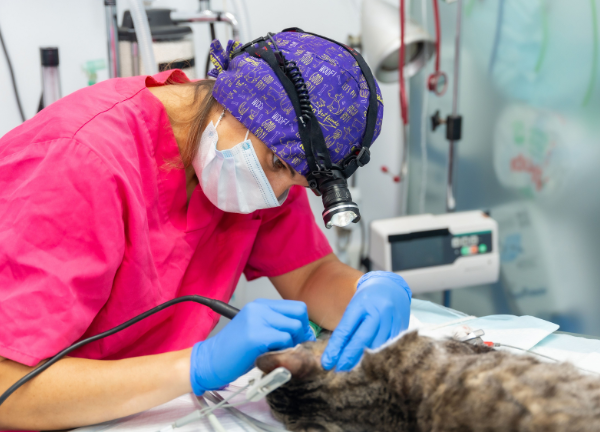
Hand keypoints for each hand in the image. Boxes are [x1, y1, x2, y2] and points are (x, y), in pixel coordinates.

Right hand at [190, 299, 314, 394]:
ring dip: (292, 343)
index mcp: (260, 304)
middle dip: (301, 333)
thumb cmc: (235, 351)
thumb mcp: (257, 330)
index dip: (303, 324)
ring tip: (278, 352)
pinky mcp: (255, 335)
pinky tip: (271, 355)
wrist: (210, 361)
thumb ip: (277, 326)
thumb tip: (306, 332)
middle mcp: (259, 307)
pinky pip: (284, 340)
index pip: (296, 307)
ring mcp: (257, 319)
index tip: (300, 338)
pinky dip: (283, 350)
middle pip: (299, 315)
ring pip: (294, 327)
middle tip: (292, 347)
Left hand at [321, 271, 410, 371]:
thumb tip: (335, 353)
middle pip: (362, 340)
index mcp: (361, 304)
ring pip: (377, 347)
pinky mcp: (403, 329)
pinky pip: (389, 348)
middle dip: (349, 358)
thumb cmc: (367, 299)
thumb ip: (346, 328)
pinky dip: (379, 357)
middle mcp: (378, 312)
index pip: (346, 329)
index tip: (327, 363)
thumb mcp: (353, 308)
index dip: (335, 348)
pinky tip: (370, 365)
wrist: (391, 287)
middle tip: (338, 371)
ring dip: (364, 361)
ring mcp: (392, 320)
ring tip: (353, 372)